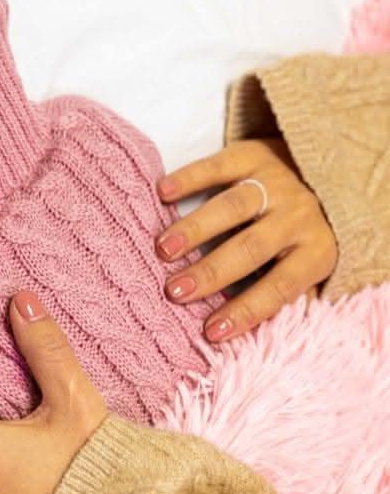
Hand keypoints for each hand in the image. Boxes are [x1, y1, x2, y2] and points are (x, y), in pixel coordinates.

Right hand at [155, 138, 337, 341]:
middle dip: (212, 272)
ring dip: (196, 228)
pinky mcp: (256, 154)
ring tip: (164, 250)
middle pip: (252, 247)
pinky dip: (191, 177)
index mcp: (316, 251)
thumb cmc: (307, 234)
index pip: (279, 287)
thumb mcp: (310, 266)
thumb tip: (255, 339)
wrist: (328, 169)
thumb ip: (286, 297)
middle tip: (175, 291)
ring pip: (234, 206)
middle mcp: (299, 216)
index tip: (211, 331)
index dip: (245, 311)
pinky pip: (221, 164)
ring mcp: (277, 182)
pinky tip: (164, 192)